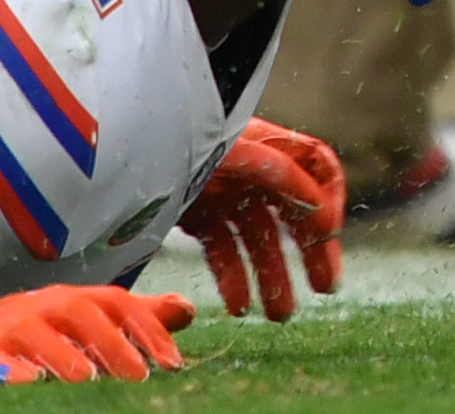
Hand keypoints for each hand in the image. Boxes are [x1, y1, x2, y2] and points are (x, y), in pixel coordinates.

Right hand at [0, 285, 196, 383]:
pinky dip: (12, 374)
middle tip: (139, 376)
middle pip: (80, 312)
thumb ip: (132, 320)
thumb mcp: (84, 325)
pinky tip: (31, 386)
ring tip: (88, 380)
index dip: (146, 327)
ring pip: (38, 335)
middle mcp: (40, 306)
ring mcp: (6, 328)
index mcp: (71, 300)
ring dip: (65, 357)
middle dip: (112, 343)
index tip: (173, 363)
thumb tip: (187, 311)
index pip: (115, 303)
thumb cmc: (39, 336)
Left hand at [179, 122, 346, 323]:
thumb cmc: (181, 138)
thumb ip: (277, 172)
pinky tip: (238, 307)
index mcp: (268, 143)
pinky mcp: (200, 217)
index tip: (327, 237)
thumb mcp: (234, 150)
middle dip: (312, 250)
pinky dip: (233, 278)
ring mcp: (226, 195)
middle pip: (294, 212)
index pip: (318, 168)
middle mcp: (253, 170)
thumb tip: (318, 203)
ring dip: (273, 276)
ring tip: (280, 316)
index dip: (328, 201)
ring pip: (259, 239)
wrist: (126, 149)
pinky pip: (224, 251)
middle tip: (325, 289)